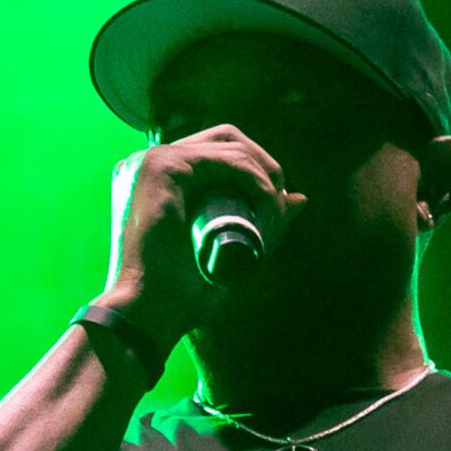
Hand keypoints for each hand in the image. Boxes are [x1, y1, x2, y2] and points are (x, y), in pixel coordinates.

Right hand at [102, 124, 295, 355]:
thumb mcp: (232, 249)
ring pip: (228, 145)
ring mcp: (152, 161)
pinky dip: (252, 176)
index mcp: (160, 178)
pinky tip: (265, 199)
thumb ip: (263, 223)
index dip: (255, 167)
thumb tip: (300, 198)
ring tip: (272, 209)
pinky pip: (222, 159)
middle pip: (225, 138)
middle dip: (263, 163)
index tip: (275, 203)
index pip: (218, 150)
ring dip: (262, 173)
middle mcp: (151, 162)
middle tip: (280, 199)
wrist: (150, 312)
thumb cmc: (182, 292)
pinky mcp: (160, 168)